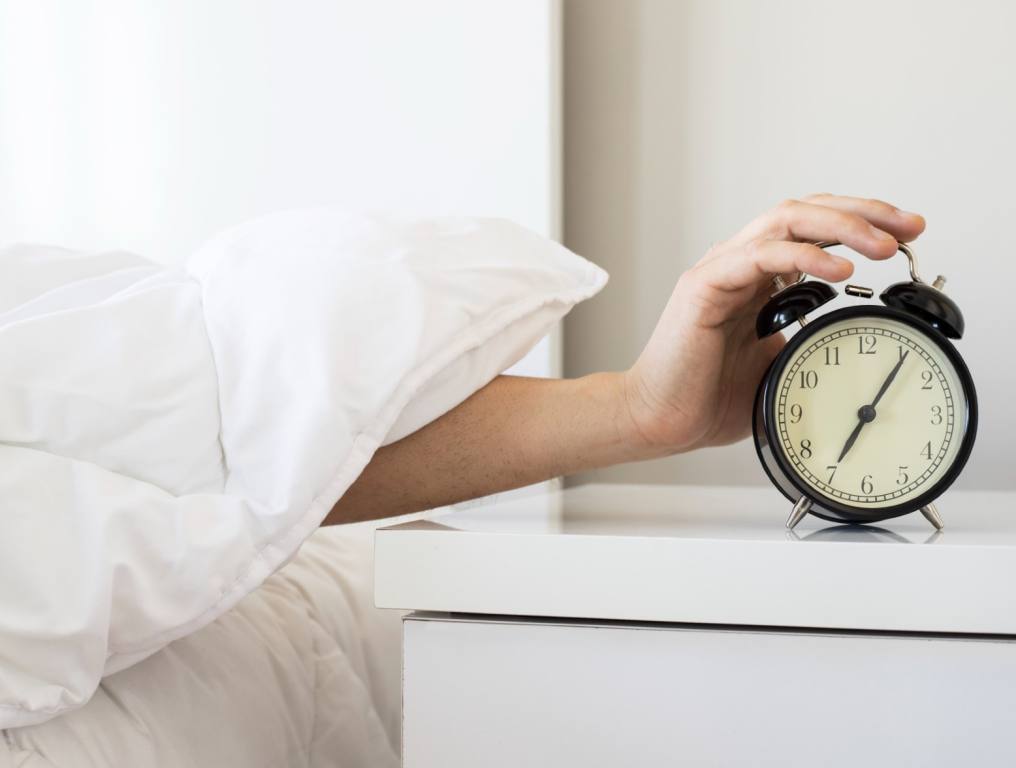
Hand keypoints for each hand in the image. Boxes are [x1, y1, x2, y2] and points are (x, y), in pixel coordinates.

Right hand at [620, 194, 925, 456]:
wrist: (661, 420)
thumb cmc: (708, 397)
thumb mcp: (783, 364)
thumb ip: (812, 339)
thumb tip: (859, 340)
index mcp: (758, 279)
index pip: (814, 230)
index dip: (862, 225)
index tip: (907, 236)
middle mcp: (739, 264)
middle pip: (806, 211)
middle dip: (864, 213)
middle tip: (909, 226)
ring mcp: (720, 270)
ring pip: (785, 220)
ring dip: (841, 226)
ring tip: (882, 245)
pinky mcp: (704, 286)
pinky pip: (759, 256)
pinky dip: (803, 256)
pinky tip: (838, 271)